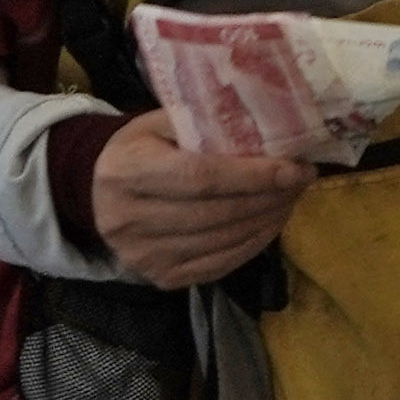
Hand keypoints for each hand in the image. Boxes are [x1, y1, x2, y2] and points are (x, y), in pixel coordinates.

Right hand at [92, 111, 308, 290]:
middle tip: (302, 180)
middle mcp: (127, 218)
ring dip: (268, 219)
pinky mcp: (159, 276)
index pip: (201, 177)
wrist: (96, 191)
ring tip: (291, 197)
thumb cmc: (142, 149)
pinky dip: (254, 244)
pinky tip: (271, 222)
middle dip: (270, 197)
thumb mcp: (162, 123)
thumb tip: (273, 127)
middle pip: (216, 213)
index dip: (254, 176)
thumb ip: (207, 123)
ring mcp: (141, 254)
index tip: (297, 169)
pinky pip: (220, 264)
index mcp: (127, 171)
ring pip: (222, 240)